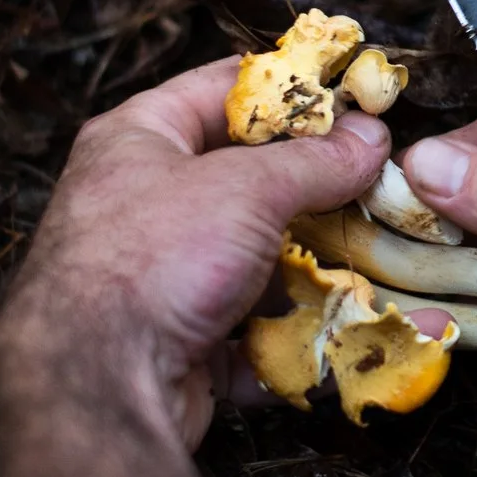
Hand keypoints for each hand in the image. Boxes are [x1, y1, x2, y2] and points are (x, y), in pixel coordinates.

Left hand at [0, 55, 391, 451]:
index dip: (288, 87)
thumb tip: (369, 137)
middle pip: (245, 181)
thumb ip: (315, 161)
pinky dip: (298, 336)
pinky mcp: (181, 345)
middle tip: (379, 181)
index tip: (354, 94)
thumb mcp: (246, 188)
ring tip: (378, 258)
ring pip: (255, 262)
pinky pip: (254, 332)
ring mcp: (161, 279)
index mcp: (137, 140)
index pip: (220, 89)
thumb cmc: (151, 260)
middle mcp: (142, 204)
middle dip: (316, 189)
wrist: (97, 389)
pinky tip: (348, 332)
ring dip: (315, 268)